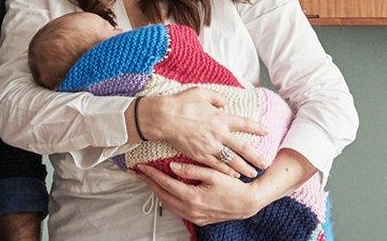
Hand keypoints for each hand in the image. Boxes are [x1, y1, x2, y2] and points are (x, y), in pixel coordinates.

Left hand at [134, 162, 265, 225]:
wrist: (247, 203)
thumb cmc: (233, 187)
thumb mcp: (213, 173)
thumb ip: (191, 170)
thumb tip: (172, 165)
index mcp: (193, 198)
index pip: (165, 184)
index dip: (152, 174)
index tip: (142, 166)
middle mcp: (191, 210)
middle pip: (162, 195)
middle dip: (149, 183)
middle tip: (138, 173)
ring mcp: (194, 217)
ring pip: (167, 204)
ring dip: (157, 191)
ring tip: (148, 179)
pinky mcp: (198, 219)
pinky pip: (176, 209)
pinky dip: (167, 199)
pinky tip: (165, 190)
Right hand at [138, 88, 269, 177]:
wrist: (164, 118)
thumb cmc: (181, 103)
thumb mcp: (200, 92)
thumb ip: (216, 97)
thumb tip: (224, 103)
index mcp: (220, 118)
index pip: (244, 124)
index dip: (257, 128)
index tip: (267, 131)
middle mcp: (218, 134)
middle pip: (242, 148)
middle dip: (256, 157)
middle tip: (266, 163)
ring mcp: (210, 146)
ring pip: (231, 160)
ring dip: (243, 167)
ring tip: (253, 173)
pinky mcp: (199, 155)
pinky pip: (216, 165)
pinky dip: (226, 171)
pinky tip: (233, 175)